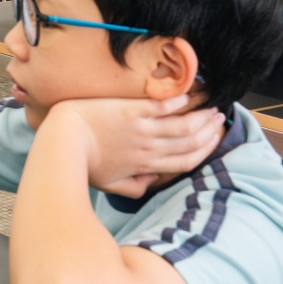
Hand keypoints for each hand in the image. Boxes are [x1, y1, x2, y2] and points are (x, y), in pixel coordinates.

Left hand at [37, 96, 225, 193]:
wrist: (61, 144)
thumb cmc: (81, 164)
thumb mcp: (109, 185)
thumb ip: (134, 187)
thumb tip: (152, 182)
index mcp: (145, 166)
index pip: (184, 161)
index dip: (204, 151)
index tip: (215, 140)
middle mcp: (148, 149)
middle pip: (189, 142)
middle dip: (209, 131)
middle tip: (220, 119)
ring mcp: (141, 130)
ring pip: (182, 125)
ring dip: (201, 116)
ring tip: (214, 108)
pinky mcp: (130, 112)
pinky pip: (161, 108)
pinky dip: (177, 103)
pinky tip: (189, 96)